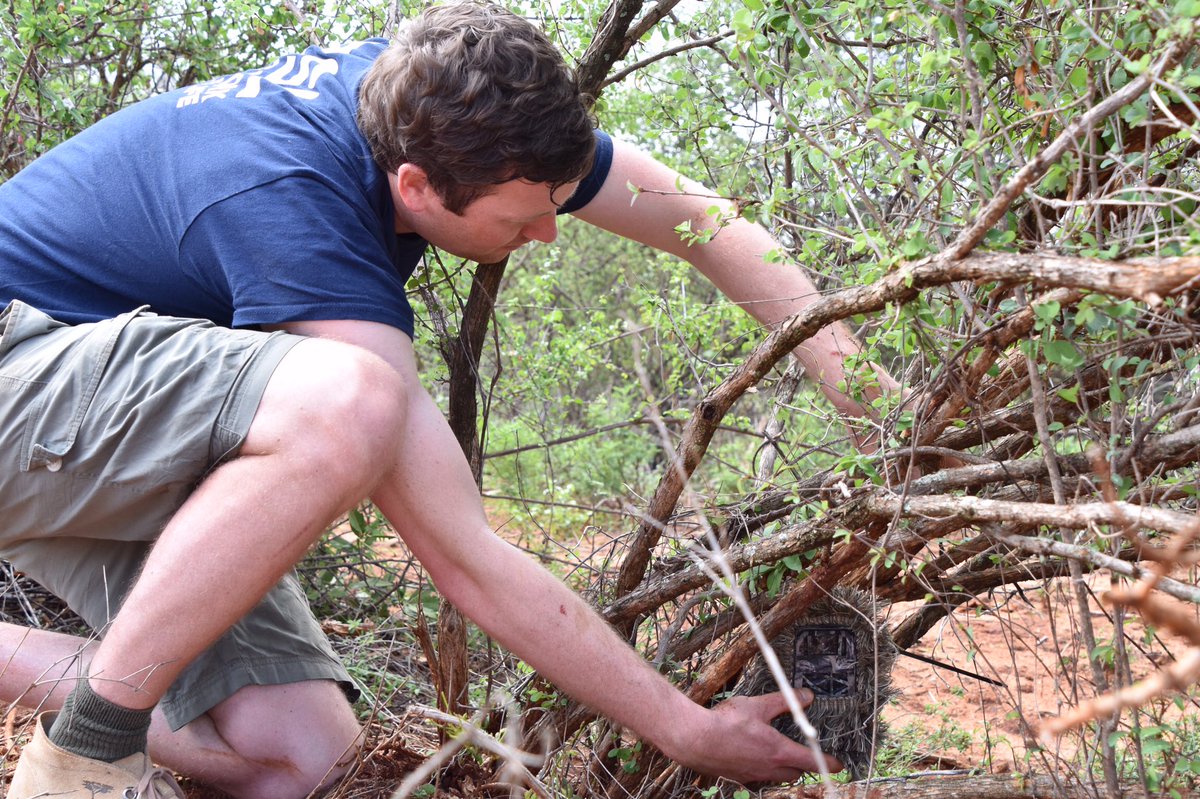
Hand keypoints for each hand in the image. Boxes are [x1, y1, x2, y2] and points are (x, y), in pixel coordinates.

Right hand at [661, 689, 843, 783]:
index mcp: (779, 752)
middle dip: (803, 764)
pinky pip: (759, 776)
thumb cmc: (726, 722)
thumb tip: (806, 695)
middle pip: (795, 772)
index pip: (812, 761)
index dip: (828, 762)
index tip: (838, 764)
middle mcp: (769, 768)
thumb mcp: (758, 706)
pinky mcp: (739, 777)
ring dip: (783, 767)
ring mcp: (754, 775)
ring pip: (777, 776)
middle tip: (804, 752)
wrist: (695, 740)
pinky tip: (753, 755)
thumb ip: (785, 701)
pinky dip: (763, 768)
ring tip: (778, 753)